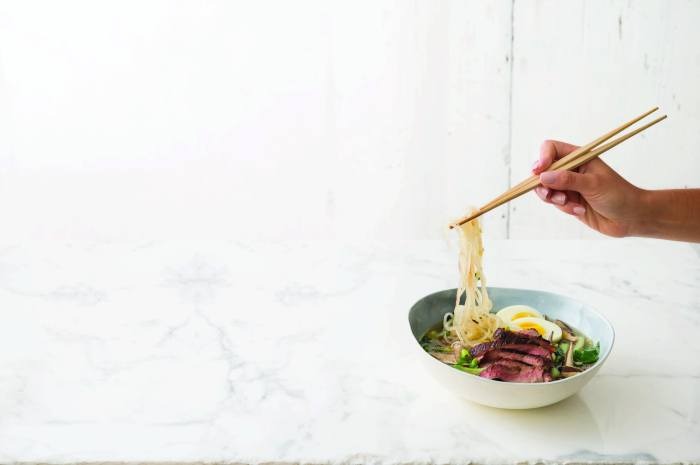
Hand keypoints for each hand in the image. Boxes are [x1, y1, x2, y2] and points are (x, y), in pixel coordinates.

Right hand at [531, 140, 645, 237]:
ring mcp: (568, 186)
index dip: (542, 158)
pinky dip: (564, 208)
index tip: (539, 171)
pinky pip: (554, 203)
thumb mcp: (593, 184)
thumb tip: (543, 177)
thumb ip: (567, 180)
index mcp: (579, 157)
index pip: (551, 149)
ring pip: (545, 189)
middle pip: (543, 170)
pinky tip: (579, 210)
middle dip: (544, 184)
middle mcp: (571, 169)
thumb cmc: (619, 195)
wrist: (631, 218)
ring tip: (570, 204)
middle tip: (551, 195)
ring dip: (554, 198)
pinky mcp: (568, 201)